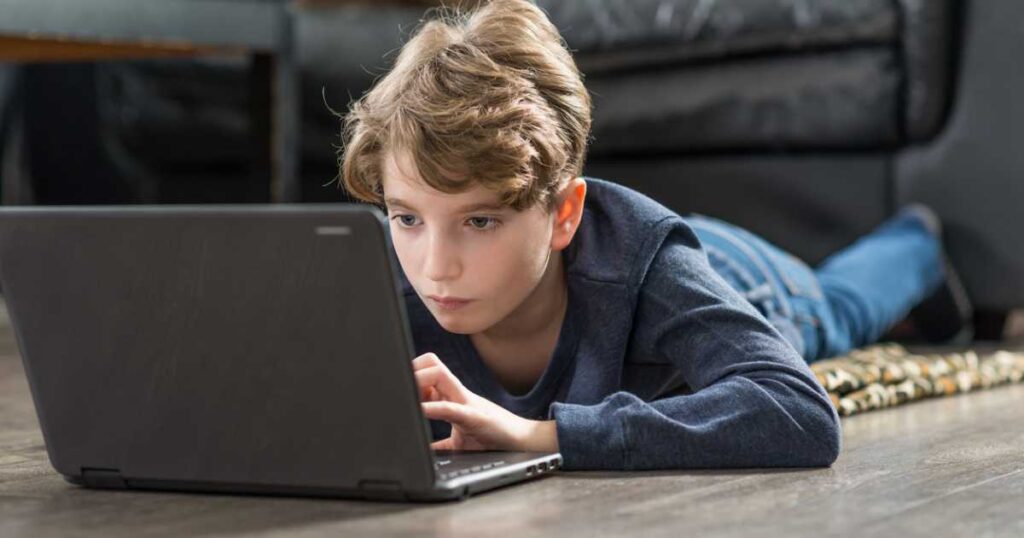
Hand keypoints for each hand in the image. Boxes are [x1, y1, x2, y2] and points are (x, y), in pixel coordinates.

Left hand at [413, 352, 558, 452]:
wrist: (521, 442)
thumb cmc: (491, 437)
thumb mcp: (458, 440)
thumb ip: (439, 444)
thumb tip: (421, 452)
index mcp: (453, 396)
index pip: (430, 369)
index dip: (412, 372)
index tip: (399, 388)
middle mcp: (458, 393)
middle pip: (432, 364)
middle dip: (412, 370)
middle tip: (398, 387)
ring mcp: (467, 402)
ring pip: (440, 376)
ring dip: (419, 381)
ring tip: (404, 393)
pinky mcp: (475, 417)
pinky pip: (451, 407)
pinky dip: (434, 407)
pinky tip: (422, 410)